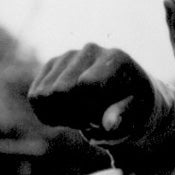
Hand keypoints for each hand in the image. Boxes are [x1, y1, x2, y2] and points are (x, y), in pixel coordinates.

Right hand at [28, 44, 154, 134]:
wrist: (128, 97)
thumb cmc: (136, 108)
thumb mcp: (138, 116)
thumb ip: (125, 118)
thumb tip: (109, 125)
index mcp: (116, 59)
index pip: (85, 85)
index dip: (91, 111)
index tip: (107, 118)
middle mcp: (91, 50)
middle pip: (60, 91)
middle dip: (75, 114)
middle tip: (95, 117)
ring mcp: (69, 55)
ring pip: (43, 95)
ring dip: (62, 115)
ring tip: (85, 112)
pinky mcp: (52, 65)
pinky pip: (35, 97)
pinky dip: (49, 113)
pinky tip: (70, 111)